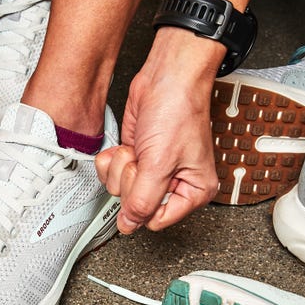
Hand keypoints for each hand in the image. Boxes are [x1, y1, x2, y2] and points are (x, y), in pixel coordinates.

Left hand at [96, 28, 221, 230]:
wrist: (166, 77)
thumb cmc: (178, 110)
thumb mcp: (159, 163)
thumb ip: (143, 200)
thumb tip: (129, 226)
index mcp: (193, 191)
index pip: (156, 220)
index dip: (143, 202)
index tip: (147, 179)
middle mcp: (173, 184)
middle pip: (135, 205)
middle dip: (132, 178)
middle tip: (146, 158)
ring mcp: (152, 171)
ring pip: (120, 189)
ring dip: (122, 166)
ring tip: (140, 147)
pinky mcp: (135, 157)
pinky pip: (111, 173)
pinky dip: (112, 159)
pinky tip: (127, 145)